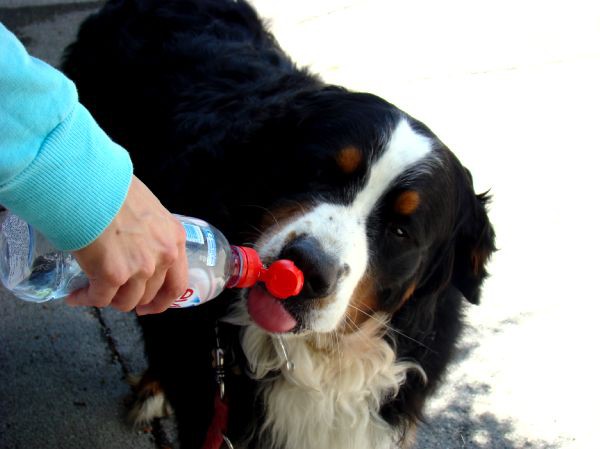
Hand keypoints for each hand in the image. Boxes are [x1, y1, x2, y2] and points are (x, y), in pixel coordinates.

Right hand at [66, 176, 188, 314]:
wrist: (89, 183)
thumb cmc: (112, 188)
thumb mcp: (147, 209)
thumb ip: (150, 232)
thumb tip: (137, 244)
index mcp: (174, 238)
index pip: (178, 282)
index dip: (163, 300)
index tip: (149, 306)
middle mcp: (163, 256)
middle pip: (150, 294)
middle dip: (130, 299)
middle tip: (114, 295)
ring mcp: (140, 267)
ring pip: (125, 301)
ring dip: (108, 300)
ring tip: (90, 291)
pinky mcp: (113, 275)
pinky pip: (99, 298)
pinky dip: (85, 299)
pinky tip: (75, 295)